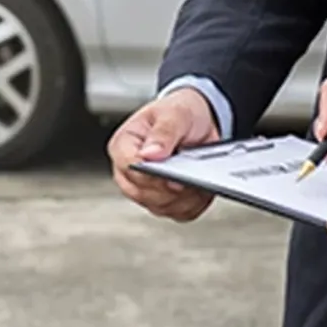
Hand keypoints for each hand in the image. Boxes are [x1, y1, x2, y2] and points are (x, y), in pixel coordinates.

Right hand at [108, 87, 219, 221]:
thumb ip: (163, 132)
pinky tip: (203, 189)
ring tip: (200, 179)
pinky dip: (194, 204)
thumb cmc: (179, 114)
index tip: (172, 176)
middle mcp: (129, 171)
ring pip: (161, 207)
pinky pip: (179, 213)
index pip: (129, 167)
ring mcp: (146, 189)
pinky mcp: (165, 201)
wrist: (198, 121)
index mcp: (123, 145)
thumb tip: (150, 155)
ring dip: (185, 197)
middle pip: (143, 193)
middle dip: (170, 188)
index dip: (150, 174)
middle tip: (191, 177)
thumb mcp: (174, 113)